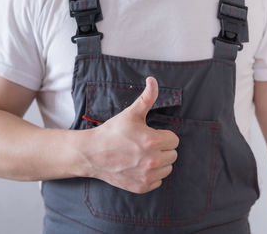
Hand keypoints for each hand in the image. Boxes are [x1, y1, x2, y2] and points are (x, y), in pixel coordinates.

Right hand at [85, 76, 178, 193]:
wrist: (92, 154)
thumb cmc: (112, 132)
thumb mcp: (131, 113)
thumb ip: (147, 97)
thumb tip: (153, 80)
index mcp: (153, 141)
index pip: (174, 140)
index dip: (163, 136)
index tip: (150, 135)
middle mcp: (153, 161)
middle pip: (172, 154)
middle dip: (162, 148)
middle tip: (144, 145)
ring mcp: (147, 176)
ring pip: (167, 168)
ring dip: (159, 162)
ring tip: (141, 156)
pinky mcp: (142, 187)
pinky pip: (158, 181)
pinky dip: (151, 175)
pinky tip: (138, 167)